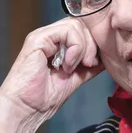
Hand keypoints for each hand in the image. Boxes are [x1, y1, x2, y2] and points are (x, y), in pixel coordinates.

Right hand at [0, 18, 103, 132]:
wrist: (25, 110)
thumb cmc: (43, 99)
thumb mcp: (75, 79)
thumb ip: (88, 66)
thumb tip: (106, 57)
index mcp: (57, 44)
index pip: (83, 28)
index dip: (94, 42)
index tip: (94, 64)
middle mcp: (50, 37)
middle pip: (82, 23)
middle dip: (92, 44)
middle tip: (89, 64)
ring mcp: (43, 36)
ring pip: (76, 25)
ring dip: (83, 48)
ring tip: (74, 67)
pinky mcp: (37, 39)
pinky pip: (66, 31)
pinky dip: (74, 48)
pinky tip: (67, 65)